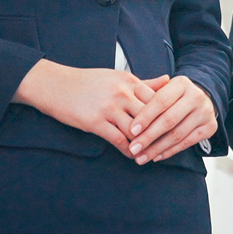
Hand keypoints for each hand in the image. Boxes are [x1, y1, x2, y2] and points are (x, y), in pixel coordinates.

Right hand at [13, 59, 168, 156]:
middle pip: (151, 116)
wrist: (56, 85)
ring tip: (151, 154)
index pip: (158, 100)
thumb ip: (144, 82)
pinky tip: (132, 155)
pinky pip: (118, 140)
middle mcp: (122, 93)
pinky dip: (128, 150)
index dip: (168, 115)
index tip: (176, 126)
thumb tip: (168, 80)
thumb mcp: (118, 77)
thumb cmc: (89, 82)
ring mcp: (109, 107)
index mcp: (129, 80)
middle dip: (161, 132)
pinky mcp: (96, 122)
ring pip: (137, 130)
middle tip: (169, 145)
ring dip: (145, 145)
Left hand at [127, 75, 216, 164]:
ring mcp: (205, 112)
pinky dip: (170, 151)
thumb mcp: (162, 89)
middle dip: (148, 137)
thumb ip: (146, 97)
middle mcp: (196, 96)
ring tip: (141, 157)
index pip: (160, 101)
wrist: (203, 97)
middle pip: (169, 120)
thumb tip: (128, 115)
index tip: (131, 131)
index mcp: (181, 83)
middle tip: (133, 149)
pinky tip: (156, 156)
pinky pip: (187, 143)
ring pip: (177, 134)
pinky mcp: (210, 127)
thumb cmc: (174, 95)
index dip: (145, 117)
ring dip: (157, 149)